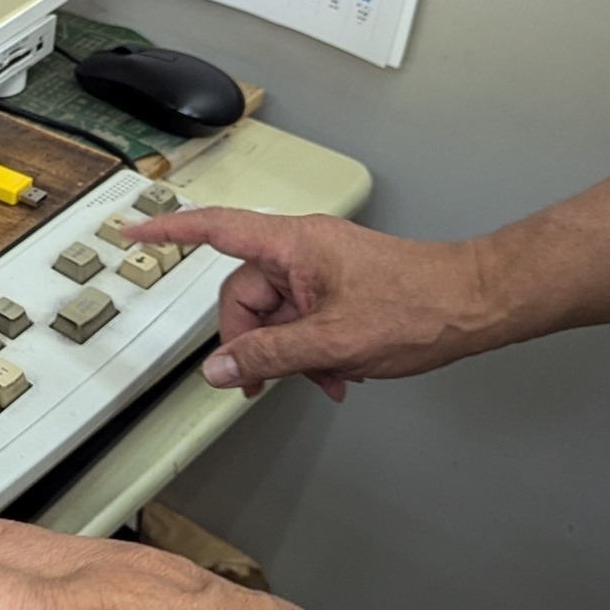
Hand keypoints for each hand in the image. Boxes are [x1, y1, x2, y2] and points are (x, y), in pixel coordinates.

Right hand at [123, 206, 488, 398]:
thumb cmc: (420, 306)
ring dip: (287, 353)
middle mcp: (303, 250)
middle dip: (251, 341)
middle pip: (244, 293)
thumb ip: (269, 355)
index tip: (134, 228)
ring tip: (318, 381)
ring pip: (276, 314)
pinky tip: (332, 376)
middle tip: (260, 381)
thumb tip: (221, 369)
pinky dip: (309, 350)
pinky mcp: (339, 289)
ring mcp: (321, 270)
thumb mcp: (332, 342)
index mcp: (294, 244)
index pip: (216, 229)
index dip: (169, 230)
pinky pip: (302, 320)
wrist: (476, 305)